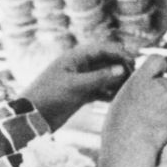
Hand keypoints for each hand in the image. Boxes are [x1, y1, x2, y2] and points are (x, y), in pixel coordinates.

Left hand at [17, 42, 132, 127]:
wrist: (32, 117)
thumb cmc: (50, 96)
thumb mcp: (76, 85)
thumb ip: (100, 77)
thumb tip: (122, 69)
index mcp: (76, 57)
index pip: (103, 48)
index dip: (119, 53)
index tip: (133, 62)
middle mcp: (80, 66)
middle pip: (106, 62)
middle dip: (120, 68)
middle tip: (134, 78)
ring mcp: (81, 81)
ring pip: (105, 77)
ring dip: (117, 82)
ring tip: (129, 90)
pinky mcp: (81, 95)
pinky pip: (100, 90)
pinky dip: (109, 93)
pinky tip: (119, 99)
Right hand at [98, 57, 166, 166]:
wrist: (128, 156)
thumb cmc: (120, 136)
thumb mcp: (122, 106)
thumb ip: (138, 92)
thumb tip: (157, 85)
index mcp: (137, 80)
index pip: (157, 61)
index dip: (159, 69)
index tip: (157, 78)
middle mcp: (156, 84)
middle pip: (166, 85)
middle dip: (162, 99)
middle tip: (149, 120)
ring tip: (155, 130)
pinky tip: (166, 134)